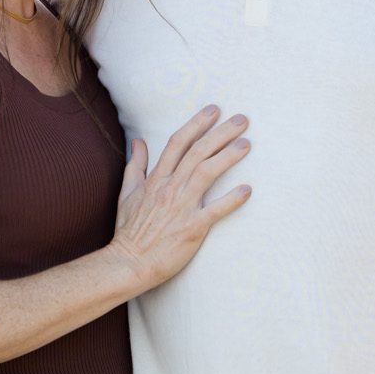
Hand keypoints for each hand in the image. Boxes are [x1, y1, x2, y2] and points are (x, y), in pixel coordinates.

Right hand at [109, 105, 250, 291]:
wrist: (128, 263)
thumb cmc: (129, 231)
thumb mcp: (127, 194)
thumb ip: (135, 166)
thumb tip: (137, 141)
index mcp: (156, 179)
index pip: (178, 143)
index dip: (196, 124)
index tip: (214, 110)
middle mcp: (170, 188)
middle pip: (197, 152)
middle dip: (220, 133)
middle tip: (242, 119)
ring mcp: (181, 208)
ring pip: (207, 173)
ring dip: (228, 156)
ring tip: (247, 144)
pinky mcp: (192, 228)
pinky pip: (215, 210)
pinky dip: (232, 199)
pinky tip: (247, 190)